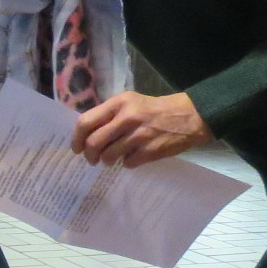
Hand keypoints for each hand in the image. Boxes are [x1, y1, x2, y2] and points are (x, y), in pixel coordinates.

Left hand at [72, 91, 212, 167]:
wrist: (190, 116)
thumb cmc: (154, 110)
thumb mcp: (130, 103)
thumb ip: (109, 115)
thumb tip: (86, 135)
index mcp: (119, 103)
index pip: (86, 122)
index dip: (77, 138)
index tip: (77, 148)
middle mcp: (127, 117)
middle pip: (94, 143)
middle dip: (89, 155)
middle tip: (92, 159)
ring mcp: (139, 135)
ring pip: (108, 156)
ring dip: (107, 161)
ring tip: (112, 158)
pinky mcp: (150, 150)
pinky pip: (127, 163)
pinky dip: (127, 163)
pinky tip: (133, 157)